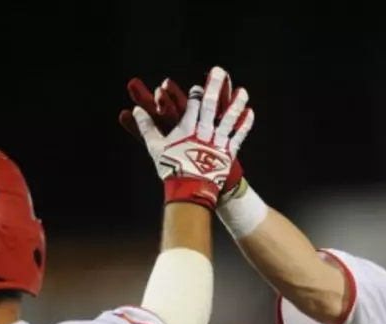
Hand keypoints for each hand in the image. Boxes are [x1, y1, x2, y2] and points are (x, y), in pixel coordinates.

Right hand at [120, 70, 246, 197]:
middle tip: (219, 71)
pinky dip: (244, 124)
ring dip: (236, 104)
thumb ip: (146, 127)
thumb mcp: (155, 147)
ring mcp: (217, 142)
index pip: (192, 104)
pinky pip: (239, 136)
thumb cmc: (171, 168)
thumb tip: (136, 110)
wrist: (190, 191)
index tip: (197, 87)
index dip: (195, 93)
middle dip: (215, 86)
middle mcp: (204, 131)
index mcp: (187, 128)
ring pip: (228, 119)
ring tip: (243, 91)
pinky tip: (250, 112)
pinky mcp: (228, 153)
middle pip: (211, 105)